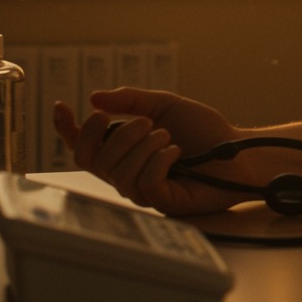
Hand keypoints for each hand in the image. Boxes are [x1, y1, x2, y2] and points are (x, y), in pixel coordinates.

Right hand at [52, 87, 248, 215]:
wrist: (239, 151)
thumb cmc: (204, 131)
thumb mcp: (165, 106)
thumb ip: (131, 100)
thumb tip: (95, 98)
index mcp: (124, 151)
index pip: (84, 146)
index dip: (67, 130)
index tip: (63, 106)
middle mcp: (128, 173)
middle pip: (95, 161)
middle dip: (118, 136)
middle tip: (147, 122)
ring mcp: (145, 191)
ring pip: (119, 174)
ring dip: (143, 148)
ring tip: (168, 137)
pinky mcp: (164, 203)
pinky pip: (144, 185)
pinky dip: (158, 162)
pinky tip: (176, 153)